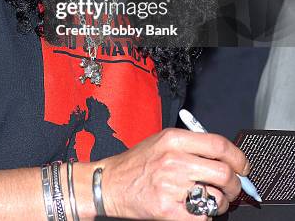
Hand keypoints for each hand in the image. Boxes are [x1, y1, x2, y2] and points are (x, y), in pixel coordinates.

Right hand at [101, 127, 249, 219]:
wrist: (110, 184)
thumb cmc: (138, 163)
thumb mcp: (162, 141)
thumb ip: (192, 145)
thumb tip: (226, 157)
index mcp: (174, 140)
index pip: (219, 145)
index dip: (238, 157)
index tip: (243, 166)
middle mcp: (173, 160)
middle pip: (223, 173)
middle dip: (235, 185)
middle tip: (232, 188)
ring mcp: (170, 186)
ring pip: (215, 198)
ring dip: (219, 203)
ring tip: (208, 199)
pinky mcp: (167, 211)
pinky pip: (202, 218)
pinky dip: (203, 216)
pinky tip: (193, 209)